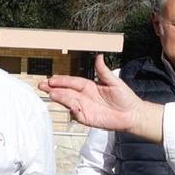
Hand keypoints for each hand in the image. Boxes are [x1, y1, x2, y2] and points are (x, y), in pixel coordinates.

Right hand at [44, 56, 162, 139]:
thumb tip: (99, 56)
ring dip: (60, 98)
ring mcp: (85, 107)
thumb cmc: (125, 97)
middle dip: (53, 89)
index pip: (72, 82)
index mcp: (89, 86)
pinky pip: (77, 114)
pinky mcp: (87, 118)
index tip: (51, 79)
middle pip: (66, 91)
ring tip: (52, 94)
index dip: (62, 80)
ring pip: (69, 102)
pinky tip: (71, 106)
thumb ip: (103, 71)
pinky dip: (73, 110)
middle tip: (42, 86)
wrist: (132, 114)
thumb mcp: (114, 82)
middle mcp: (84, 96)